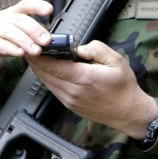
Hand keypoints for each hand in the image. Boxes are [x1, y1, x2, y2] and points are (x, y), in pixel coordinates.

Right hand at [0, 0, 55, 78]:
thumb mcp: (11, 33)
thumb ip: (28, 36)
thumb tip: (49, 42)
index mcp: (10, 15)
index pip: (25, 4)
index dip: (37, 5)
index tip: (50, 10)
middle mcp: (2, 20)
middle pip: (20, 19)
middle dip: (35, 29)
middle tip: (47, 40)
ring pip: (9, 31)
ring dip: (25, 40)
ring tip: (36, 50)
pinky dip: (9, 48)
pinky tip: (19, 53)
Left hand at [27, 40, 157, 138]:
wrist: (129, 112)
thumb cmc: (124, 87)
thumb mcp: (116, 60)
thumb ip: (97, 49)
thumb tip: (79, 47)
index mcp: (84, 78)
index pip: (53, 65)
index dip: (40, 56)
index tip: (33, 46)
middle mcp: (74, 91)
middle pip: (46, 74)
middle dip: (35, 61)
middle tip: (28, 48)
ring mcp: (70, 100)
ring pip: (47, 83)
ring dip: (39, 70)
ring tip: (34, 57)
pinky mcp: (70, 105)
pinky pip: (53, 90)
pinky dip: (47, 78)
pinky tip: (46, 70)